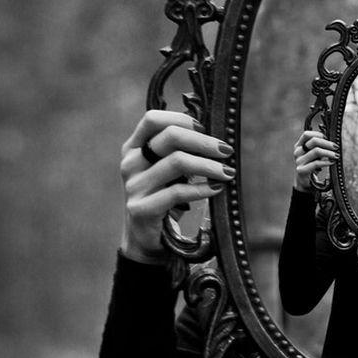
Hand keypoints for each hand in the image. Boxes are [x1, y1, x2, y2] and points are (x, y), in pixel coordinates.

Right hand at [120, 110, 234, 262]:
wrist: (147, 238)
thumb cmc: (163, 197)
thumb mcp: (166, 170)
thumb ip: (179, 151)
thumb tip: (215, 136)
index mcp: (133, 148)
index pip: (153, 119)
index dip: (181, 119)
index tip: (204, 128)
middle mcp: (130, 163)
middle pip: (170, 137)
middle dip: (204, 142)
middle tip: (226, 151)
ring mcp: (133, 186)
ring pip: (177, 162)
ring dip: (208, 165)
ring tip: (227, 172)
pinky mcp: (141, 208)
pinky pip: (177, 192)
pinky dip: (202, 189)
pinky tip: (216, 189)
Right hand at [293, 130, 337, 192]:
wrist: (305, 182)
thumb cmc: (312, 165)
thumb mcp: (314, 154)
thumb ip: (319, 147)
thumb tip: (332, 141)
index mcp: (299, 146)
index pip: (307, 134)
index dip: (318, 134)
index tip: (328, 138)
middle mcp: (297, 152)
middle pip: (313, 141)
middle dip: (327, 143)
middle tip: (336, 147)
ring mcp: (298, 161)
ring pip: (316, 151)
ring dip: (329, 153)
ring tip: (336, 155)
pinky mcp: (301, 170)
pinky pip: (316, 163)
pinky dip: (326, 162)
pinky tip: (332, 162)